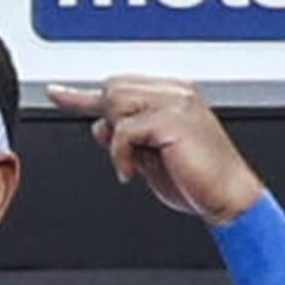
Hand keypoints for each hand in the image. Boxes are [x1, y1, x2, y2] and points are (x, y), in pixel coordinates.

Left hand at [46, 76, 265, 224]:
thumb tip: (99, 126)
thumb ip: (126, 137)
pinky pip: (123, 130)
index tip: (55, 94)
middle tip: (126, 154)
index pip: (119, 85)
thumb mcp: (149, 156)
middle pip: (112, 88)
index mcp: (173, 95)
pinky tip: (133, 172)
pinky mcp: (172, 119)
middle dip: (109, 123)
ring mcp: (176, 102)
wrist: (228, 198)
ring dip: (118, 139)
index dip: (83, 95)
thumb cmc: (196, 181)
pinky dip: (120, 155)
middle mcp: (176, 92)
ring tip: (136, 162)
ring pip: (115, 103)